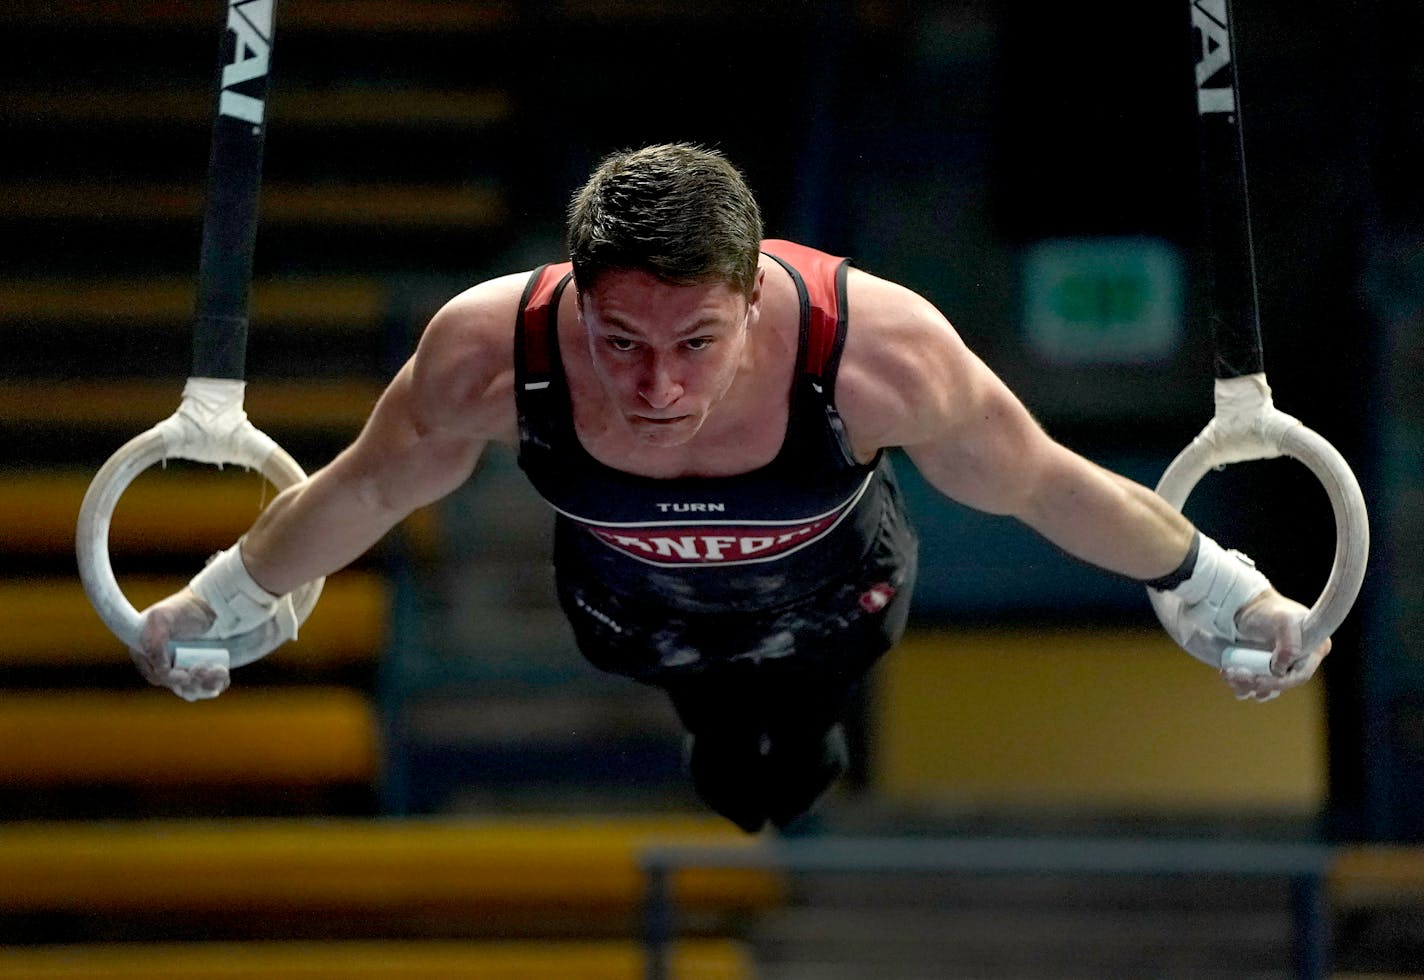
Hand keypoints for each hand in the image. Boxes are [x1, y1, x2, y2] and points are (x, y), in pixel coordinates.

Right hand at [132, 589, 230, 701]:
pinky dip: (217, 683)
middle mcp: (164, 664)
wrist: (210, 604)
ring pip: (193, 689)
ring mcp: (183, 668)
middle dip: (193, 681)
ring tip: (219, 669)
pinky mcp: (202, 670)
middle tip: (205, 667)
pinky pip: (209, 686)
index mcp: (148, 654)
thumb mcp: (161, 618)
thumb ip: (154, 642)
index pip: (157, 677)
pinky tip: (223, 673)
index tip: (185, 675)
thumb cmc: (183, 608)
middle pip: (177, 686)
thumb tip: (161, 671)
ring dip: (207, 684)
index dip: (172, 680)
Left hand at [1223, 588, 1330, 702]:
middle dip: (1256, 683)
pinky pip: (1254, 688)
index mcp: (1314, 650)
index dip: (1278, 682)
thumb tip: (1281, 669)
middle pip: (1281, 685)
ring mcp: (1282, 668)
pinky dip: (1241, 685)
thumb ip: (1289, 642)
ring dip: (1245, 686)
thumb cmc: (1266, 609)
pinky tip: (1228, 674)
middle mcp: (1300, 662)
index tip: (1256, 679)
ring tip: (1229, 673)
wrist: (1243, 606)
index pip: (1299, 676)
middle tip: (1234, 673)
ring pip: (1266, 690)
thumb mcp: (1282, 620)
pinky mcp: (1265, 671)